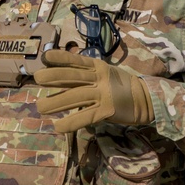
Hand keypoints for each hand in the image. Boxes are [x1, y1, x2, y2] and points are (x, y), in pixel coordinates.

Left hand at [34, 50, 152, 133]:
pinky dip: (71, 122)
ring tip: (39, 107)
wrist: (147, 99)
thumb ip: (86, 74)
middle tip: (37, 79)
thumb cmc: (121, 86)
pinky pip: (86, 117)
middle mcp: (100, 78)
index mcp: (98, 67)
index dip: (60, 57)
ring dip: (55, 102)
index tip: (44, 57)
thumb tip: (59, 75)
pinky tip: (58, 127)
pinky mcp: (108, 111)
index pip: (76, 60)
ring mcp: (104, 94)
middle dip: (53, 77)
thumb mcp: (105, 73)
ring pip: (76, 97)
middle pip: (73, 76)